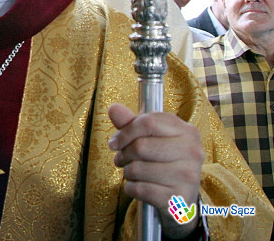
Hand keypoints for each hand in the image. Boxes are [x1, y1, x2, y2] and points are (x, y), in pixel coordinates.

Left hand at [108, 103, 204, 238]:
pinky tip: (138, 186)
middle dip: (124, 154)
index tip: (115, 142)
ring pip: (137, 169)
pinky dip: (131, 188)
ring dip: (127, 172)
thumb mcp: (150, 138)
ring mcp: (188, 176)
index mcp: (187, 131)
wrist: (181, 198)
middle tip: (121, 159)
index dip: (125, 132)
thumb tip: (113, 108)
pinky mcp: (179, 197)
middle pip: (140, 146)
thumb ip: (131, 123)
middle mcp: (192, 152)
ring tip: (132, 172)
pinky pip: (140, 189)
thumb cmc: (163, 161)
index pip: (148, 122)